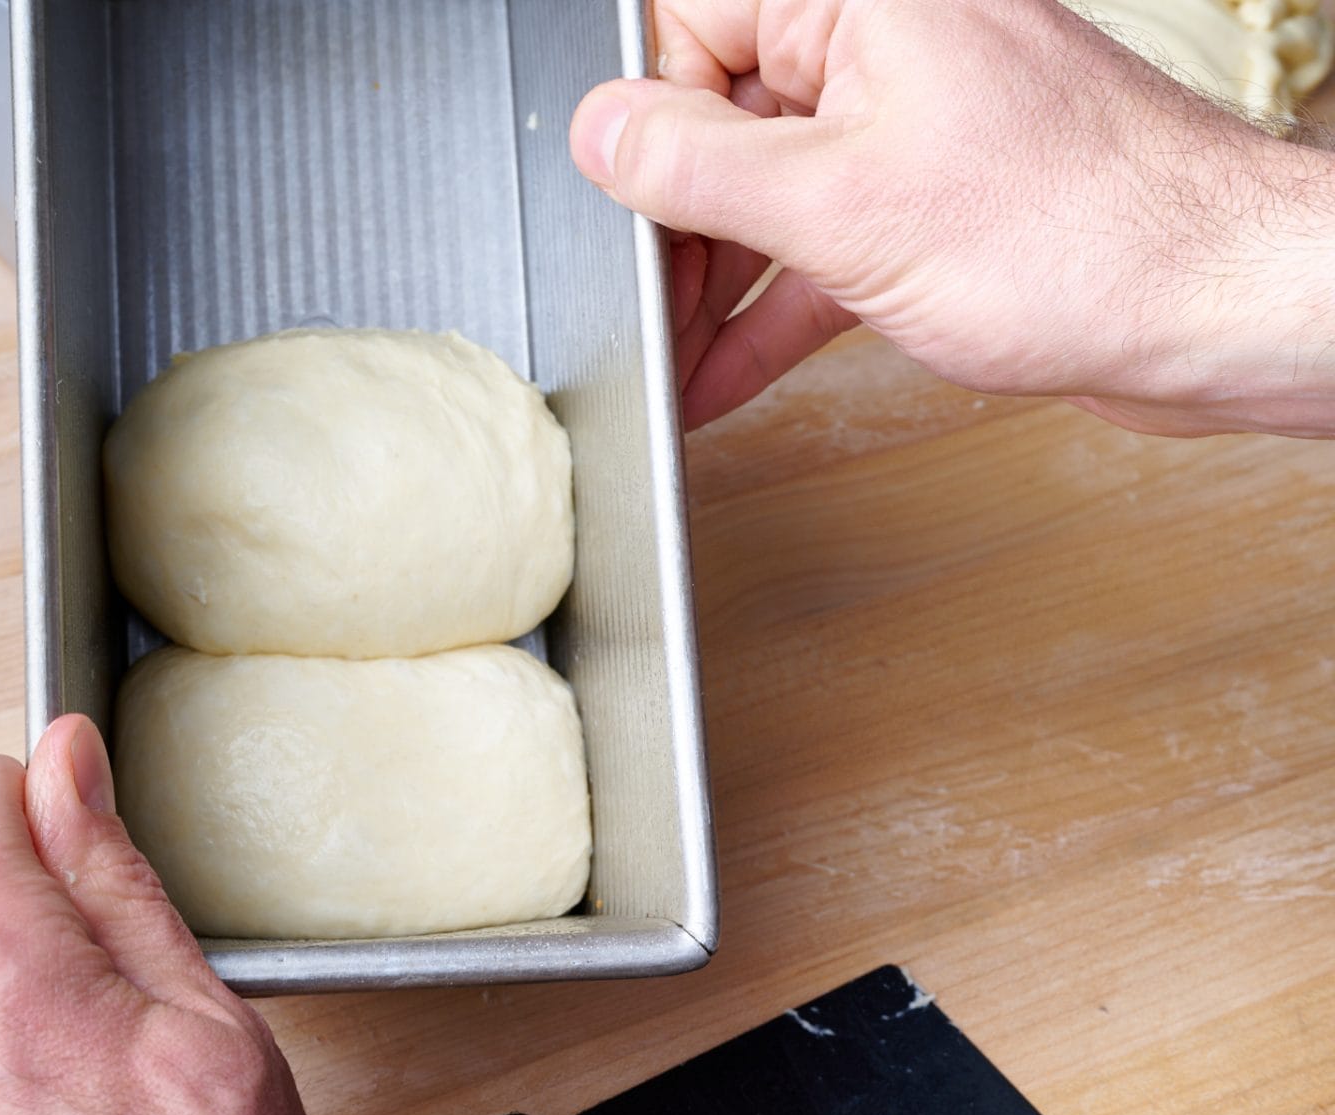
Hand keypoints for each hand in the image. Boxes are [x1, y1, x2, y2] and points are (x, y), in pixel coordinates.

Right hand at [573, 0, 1334, 436]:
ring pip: (768, 190)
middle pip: (719, 113)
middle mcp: (885, 43)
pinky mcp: (933, 198)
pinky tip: (725, 374)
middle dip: (676, 224)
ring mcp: (911, 122)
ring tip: (673, 359)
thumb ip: (700, 166)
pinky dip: (775, 307)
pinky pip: (821, 243)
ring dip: (716, 284)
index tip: (631, 213)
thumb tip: (600, 133)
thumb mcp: (841, 204)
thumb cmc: (1086, 235)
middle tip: (648, 306)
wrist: (1218, 310)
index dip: (647, 124)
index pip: (687, 23)